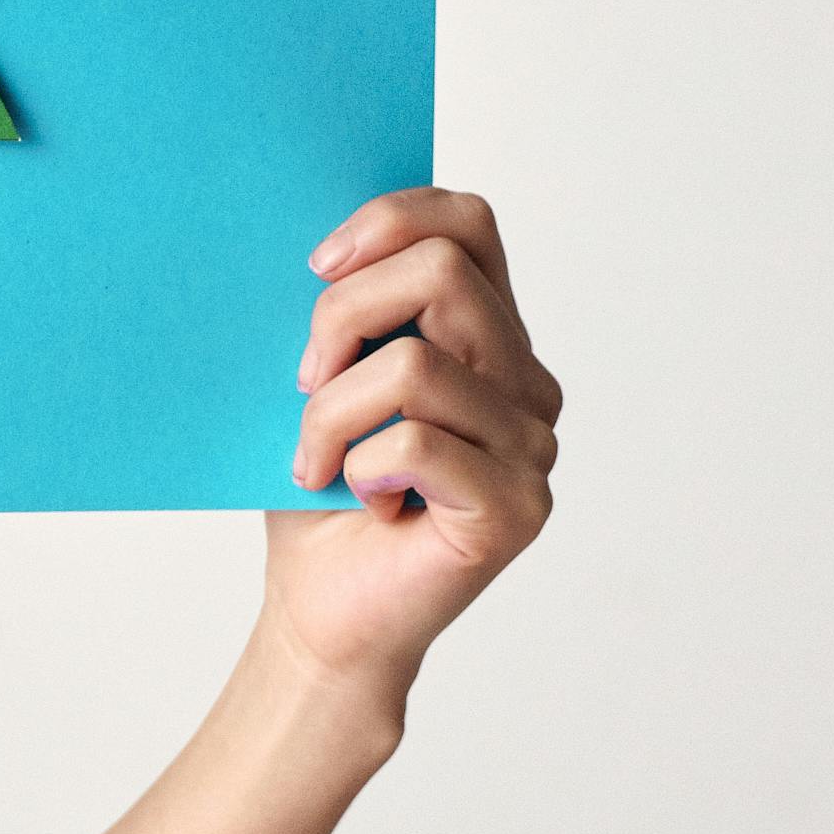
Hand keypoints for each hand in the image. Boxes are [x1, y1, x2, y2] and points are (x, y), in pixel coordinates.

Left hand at [260, 188, 560, 706]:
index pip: (469, 222)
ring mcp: (532, 445)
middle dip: (342, 313)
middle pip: (442, 273)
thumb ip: (347, 309)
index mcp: (487, 337)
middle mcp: (527, 384)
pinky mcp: (517, 507)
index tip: (316, 266)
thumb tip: (318, 240)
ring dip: (329, 412)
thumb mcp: (320, 378)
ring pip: (416, 365)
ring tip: (314, 459)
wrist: (320, 613)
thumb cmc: (317, 493)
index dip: (390, 219)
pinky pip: (415, 442)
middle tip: (301, 379)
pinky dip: (355, 467)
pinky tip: (358, 500)